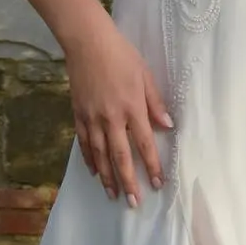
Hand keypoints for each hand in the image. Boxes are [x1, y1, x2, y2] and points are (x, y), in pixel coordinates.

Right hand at [61, 13, 172, 204]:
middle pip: (120, 157)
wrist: (87, 42)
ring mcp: (92, 118)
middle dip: (128, 182)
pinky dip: (89, 159)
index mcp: (132, 108)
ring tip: (113, 195)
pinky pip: (85, 143)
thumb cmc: (121, 55)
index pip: (144, 144)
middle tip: (133, 202)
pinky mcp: (79, 114)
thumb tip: (167, 126)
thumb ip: (155, 103)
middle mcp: (111, 118)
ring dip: (107, 177)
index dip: (151, 166)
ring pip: (100, 155)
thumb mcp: (145, 76)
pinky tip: (94, 172)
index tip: (157, 184)